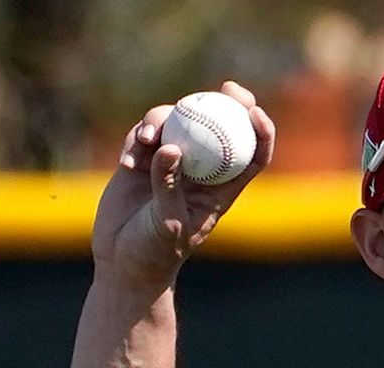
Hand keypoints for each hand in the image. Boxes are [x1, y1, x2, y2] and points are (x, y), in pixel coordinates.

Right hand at [91, 81, 275, 292]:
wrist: (122, 262)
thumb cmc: (154, 252)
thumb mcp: (166, 222)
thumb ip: (168, 185)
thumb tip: (172, 147)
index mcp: (220, 190)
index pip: (252, 155)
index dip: (261, 131)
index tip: (255, 111)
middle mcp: (199, 172)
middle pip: (218, 127)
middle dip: (226, 102)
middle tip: (223, 88)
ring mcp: (170, 163)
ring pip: (177, 123)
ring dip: (162, 120)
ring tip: (145, 139)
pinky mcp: (142, 161)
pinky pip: (143, 135)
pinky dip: (136, 140)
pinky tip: (127, 161)